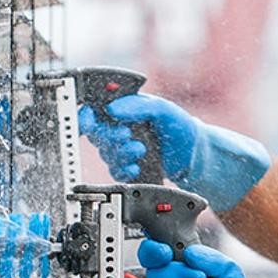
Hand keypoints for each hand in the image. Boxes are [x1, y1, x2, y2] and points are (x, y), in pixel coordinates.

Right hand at [78, 95, 195, 182]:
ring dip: (122, 153)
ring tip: (141, 150)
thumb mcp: (162, 109)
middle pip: (97, 134)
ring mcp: (122, 148)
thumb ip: (138, 105)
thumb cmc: (178, 126)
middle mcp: (118, 127)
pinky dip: (124, 170)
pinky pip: (115, 171)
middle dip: (111, 136)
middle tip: (127, 135)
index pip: (93, 109)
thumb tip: (113, 109)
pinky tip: (136, 167)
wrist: (192, 154)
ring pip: (106, 154)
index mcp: (122, 108)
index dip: (85, 116)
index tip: (88, 121)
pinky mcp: (127, 166)